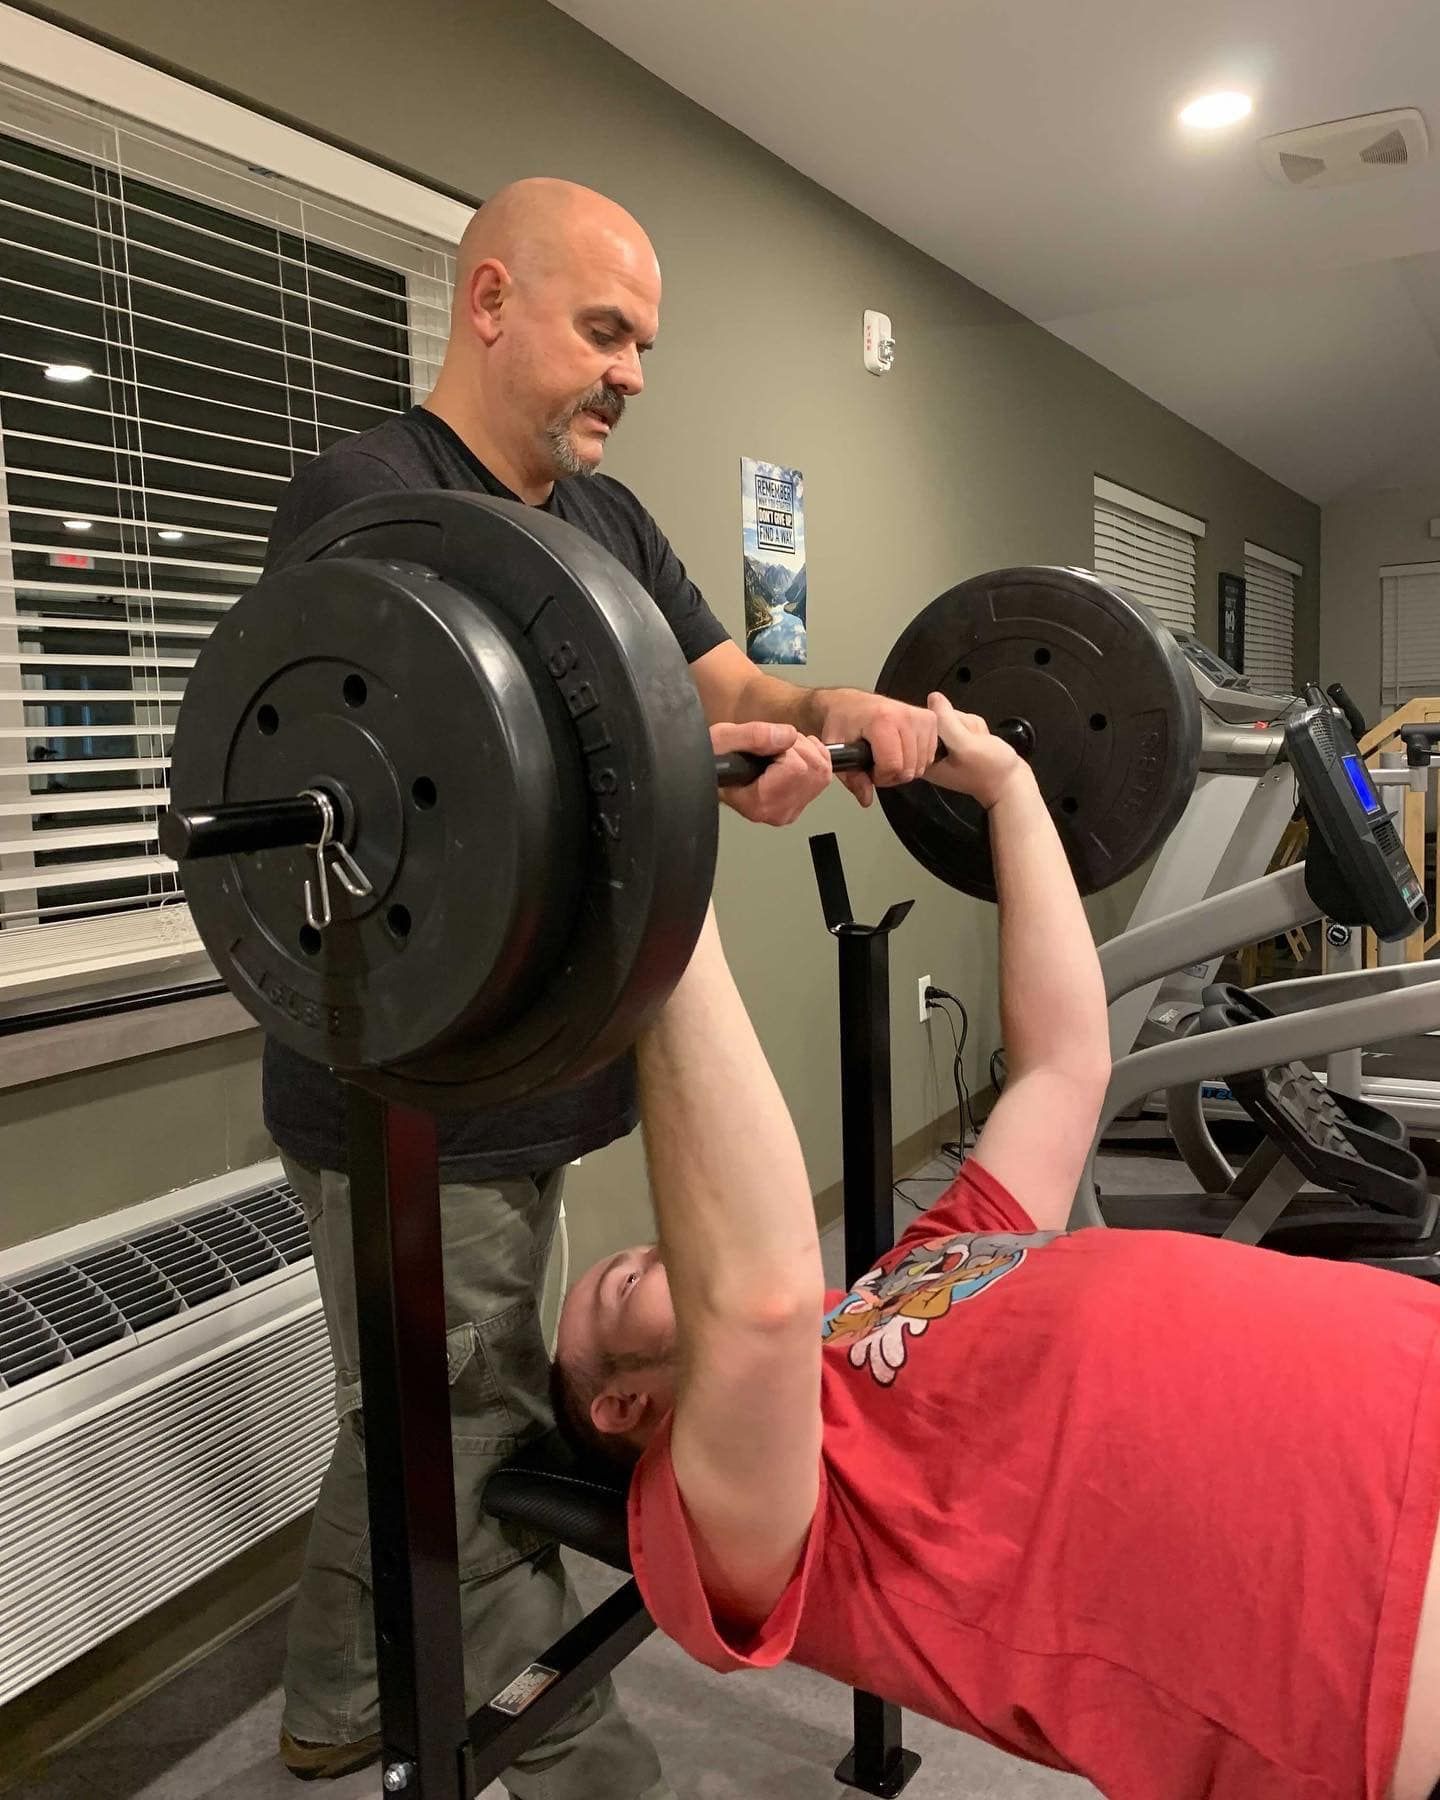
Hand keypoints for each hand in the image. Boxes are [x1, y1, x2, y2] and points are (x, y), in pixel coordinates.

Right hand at [712, 722, 833, 825]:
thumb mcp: (724, 739)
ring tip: (779, 751)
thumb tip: (789, 736)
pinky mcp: (799, 805)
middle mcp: (778, 812)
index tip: (766, 749)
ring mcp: (790, 810)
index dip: (784, 748)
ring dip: (806, 751)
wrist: (713, 772)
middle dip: (798, 747)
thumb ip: (754, 736)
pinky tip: (792, 755)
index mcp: (759, 802)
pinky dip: (814, 757)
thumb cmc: (714, 759)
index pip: (796, 768)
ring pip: (823, 772)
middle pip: (814, 770)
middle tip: (772, 747)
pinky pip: (824, 776)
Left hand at [814, 689, 938, 806]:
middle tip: (876, 765)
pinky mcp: (930, 719)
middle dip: (891, 775)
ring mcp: (920, 717)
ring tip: (888, 757)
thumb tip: (866, 797)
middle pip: (909, 768)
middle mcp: (905, 715)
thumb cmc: (842, 722)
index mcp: (882, 719)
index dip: (880, 777)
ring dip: (904, 769)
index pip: (893, 765)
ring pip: (921, 765)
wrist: (850, 704)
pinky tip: (901, 751)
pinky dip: (916, 760)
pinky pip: (930, 756)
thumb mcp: (836, 749)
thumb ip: (851, 777)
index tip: (869, 770)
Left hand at [922, 694, 1027, 809]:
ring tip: (981, 746)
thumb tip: (933, 698)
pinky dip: (978, 730)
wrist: (1012, 784)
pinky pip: (967, 722)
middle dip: (963, 726)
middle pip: (943, 717)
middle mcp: (934, 752)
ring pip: (957, 717)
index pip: (927, 723)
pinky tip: (983, 743)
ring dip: (973, 728)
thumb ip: (946, 721)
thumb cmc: (988, 770)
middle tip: (974, 746)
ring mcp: (949, 746)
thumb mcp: (965, 745)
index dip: (948, 724)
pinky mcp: (962, 741)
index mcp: (926, 759)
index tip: (960, 742)